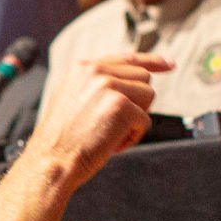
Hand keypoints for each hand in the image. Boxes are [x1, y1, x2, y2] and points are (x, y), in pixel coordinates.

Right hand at [26, 55, 167, 187]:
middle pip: (143, 77)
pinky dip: (133, 137)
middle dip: (138, 103)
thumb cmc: (62, 141)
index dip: (152, 61)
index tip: (169, 64)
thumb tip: (134, 85)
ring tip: (111, 134)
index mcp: (82, 68)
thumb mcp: (73, 101)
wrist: (51, 162)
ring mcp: (108, 86)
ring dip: (137, 119)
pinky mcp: (121, 105)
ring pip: (149, 95)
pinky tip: (112, 145)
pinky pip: (146, 120)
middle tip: (115, 125)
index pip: (126, 58)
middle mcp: (95, 70)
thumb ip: (97, 86)